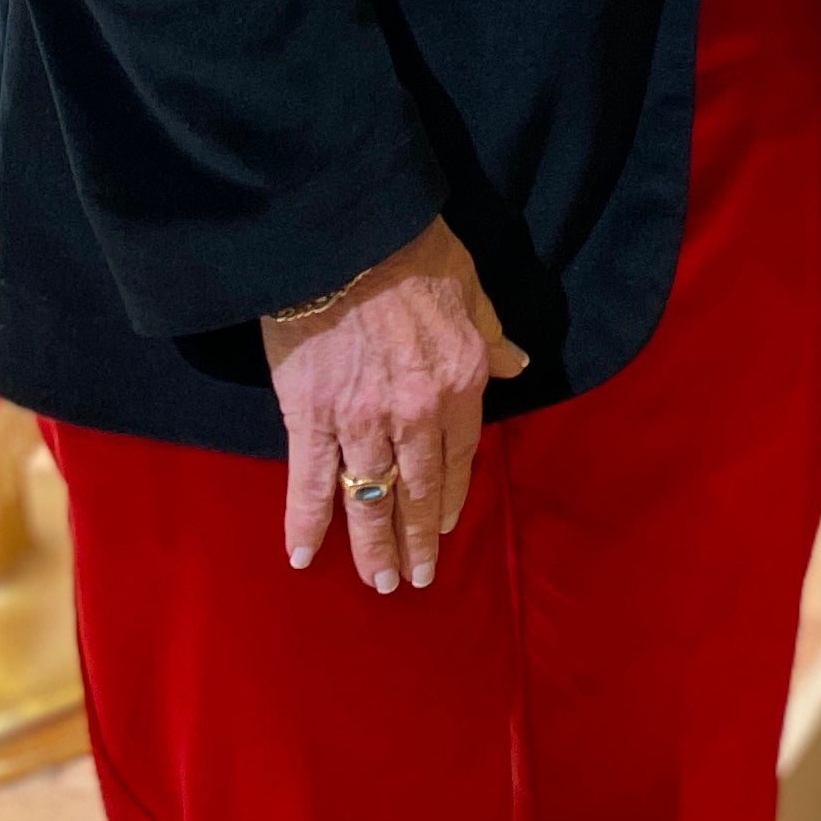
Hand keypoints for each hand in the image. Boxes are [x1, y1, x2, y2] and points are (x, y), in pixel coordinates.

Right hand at [263, 216, 528, 592]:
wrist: (347, 238)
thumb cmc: (413, 254)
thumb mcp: (470, 290)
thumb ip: (490, 336)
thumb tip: (515, 363)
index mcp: (459, 382)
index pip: (460, 455)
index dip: (453, 495)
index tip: (448, 526)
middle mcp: (416, 413)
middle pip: (419, 489)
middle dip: (417, 539)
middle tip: (414, 579)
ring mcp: (362, 420)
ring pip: (371, 498)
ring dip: (373, 546)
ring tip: (379, 581)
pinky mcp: (312, 416)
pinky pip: (310, 481)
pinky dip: (306, 523)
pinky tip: (305, 557)